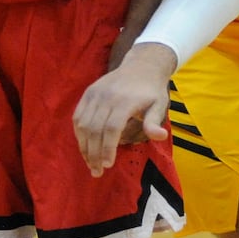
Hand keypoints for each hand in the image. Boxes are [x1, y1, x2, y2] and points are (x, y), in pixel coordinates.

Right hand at [73, 43, 176, 175]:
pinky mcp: (88, 93)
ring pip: (83, 124)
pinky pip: (78, 116)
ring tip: (90, 163)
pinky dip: (79, 134)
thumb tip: (160, 136)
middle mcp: (106, 96)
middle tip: (97, 171)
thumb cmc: (151, 90)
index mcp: (125, 101)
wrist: (141, 66)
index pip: (112, 129)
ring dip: (84, 146)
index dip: (107, 149)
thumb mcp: (159, 105)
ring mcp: (95, 93)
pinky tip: (84, 146)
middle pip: (95, 129)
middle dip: (94, 153)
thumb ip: (155, 121)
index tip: (108, 165)